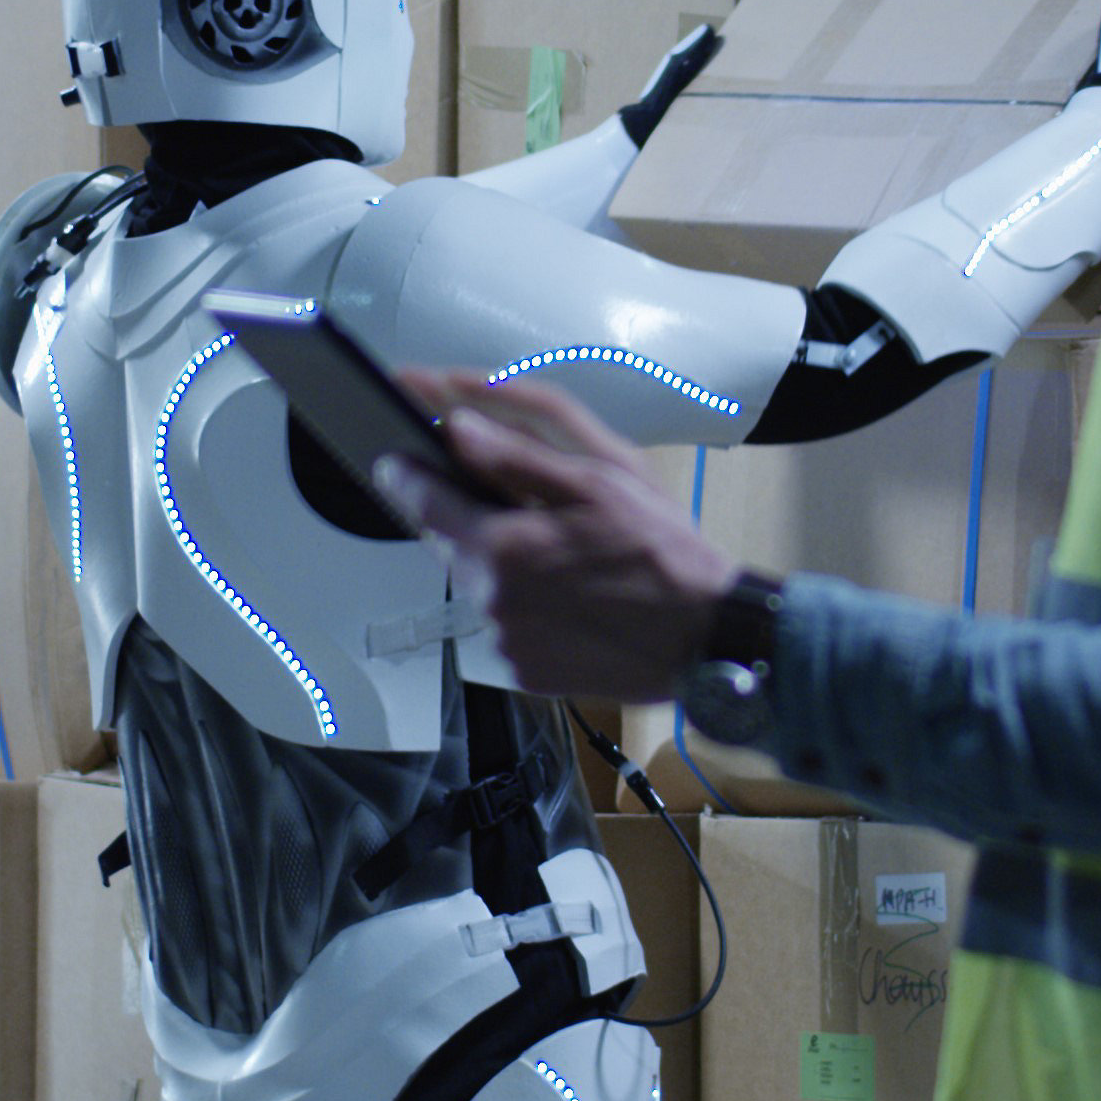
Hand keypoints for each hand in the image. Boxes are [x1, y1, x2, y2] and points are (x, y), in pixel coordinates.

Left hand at [373, 370, 740, 701]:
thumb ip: (517, 453)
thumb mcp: (598, 480)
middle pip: (449, 544)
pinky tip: (569, 596)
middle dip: (469, 518)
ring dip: (501, 563)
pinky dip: (523, 606)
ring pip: (478, 586)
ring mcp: (505, 642)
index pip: (420, 500)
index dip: (406, 472)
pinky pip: (504, 626)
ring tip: (563, 555)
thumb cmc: (662, 553)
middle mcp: (491, 600)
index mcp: (502, 545)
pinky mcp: (524, 672)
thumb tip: (458, 428)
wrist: (705, 637)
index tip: (395, 456)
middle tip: (518, 506)